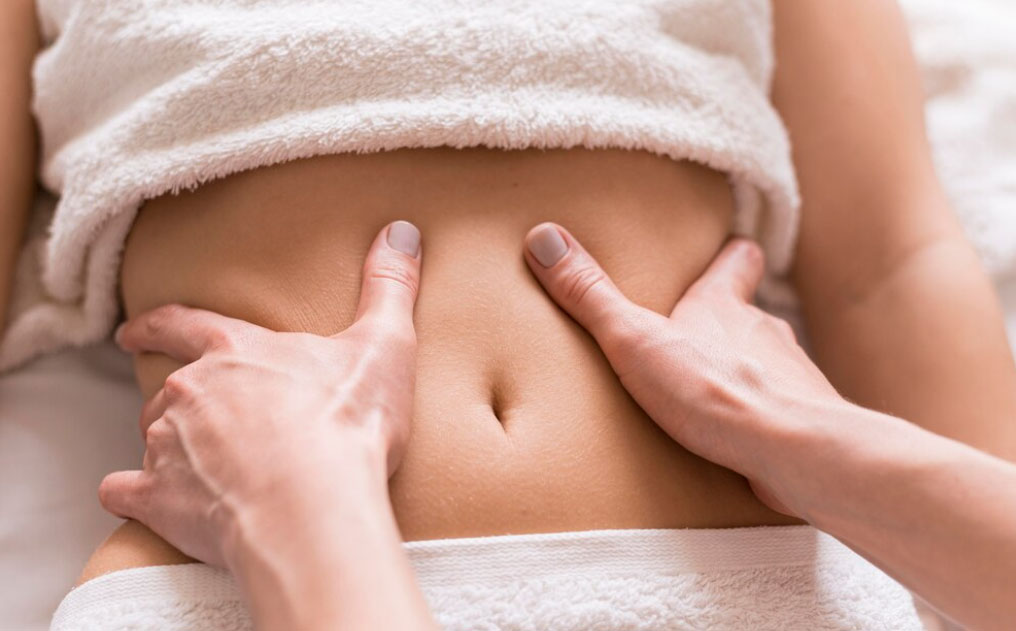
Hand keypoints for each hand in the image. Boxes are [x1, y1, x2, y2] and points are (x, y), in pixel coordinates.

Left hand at [99, 220, 422, 567]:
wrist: (314, 506)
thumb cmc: (347, 424)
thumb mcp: (382, 346)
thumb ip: (388, 287)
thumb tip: (402, 231)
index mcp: (234, 350)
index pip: (180, 323)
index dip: (154, 326)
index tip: (132, 332)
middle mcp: (189, 391)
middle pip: (167, 391)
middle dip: (180, 404)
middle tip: (202, 421)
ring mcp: (167, 445)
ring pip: (151, 440)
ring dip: (170, 450)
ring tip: (204, 470)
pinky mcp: (159, 499)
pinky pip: (124, 493)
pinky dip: (132, 497)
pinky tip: (149, 505)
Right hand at [523, 222, 844, 516]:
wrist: (794, 452)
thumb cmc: (716, 391)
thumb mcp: (635, 340)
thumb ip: (591, 296)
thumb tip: (544, 238)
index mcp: (723, 306)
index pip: (737, 261)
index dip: (732, 255)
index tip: (732, 246)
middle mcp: (763, 333)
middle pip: (747, 316)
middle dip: (726, 323)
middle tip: (697, 332)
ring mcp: (789, 379)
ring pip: (764, 367)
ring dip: (740, 376)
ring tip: (708, 396)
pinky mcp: (800, 424)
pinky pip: (775, 417)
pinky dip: (756, 423)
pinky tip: (734, 443)